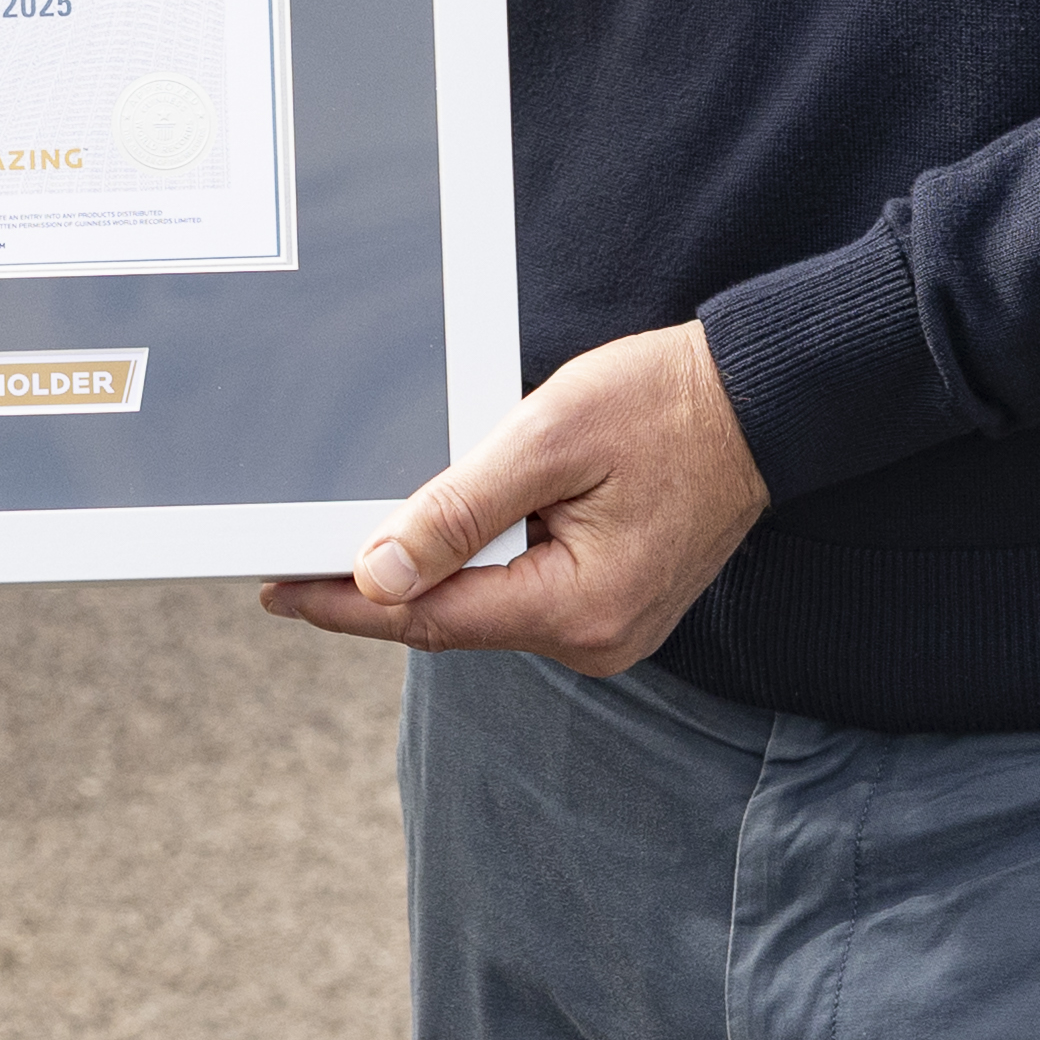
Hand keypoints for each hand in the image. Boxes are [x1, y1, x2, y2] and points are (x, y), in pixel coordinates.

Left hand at [257, 321, 762, 674]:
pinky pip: (520, 591)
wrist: (761, 401)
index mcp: (581, 608)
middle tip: (293, 556)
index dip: (347, 605)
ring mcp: (608, 627)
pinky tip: (436, 534)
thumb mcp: (547, 439)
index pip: (432, 619)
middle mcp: (595, 638)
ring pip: (485, 606)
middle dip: (377, 589)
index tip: (278, 590)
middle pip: (454, 621)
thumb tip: (380, 573)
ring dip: (429, 573)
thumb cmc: (664, 404)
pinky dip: (475, 564)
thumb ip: (459, 509)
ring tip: (353, 538)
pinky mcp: (613, 602)